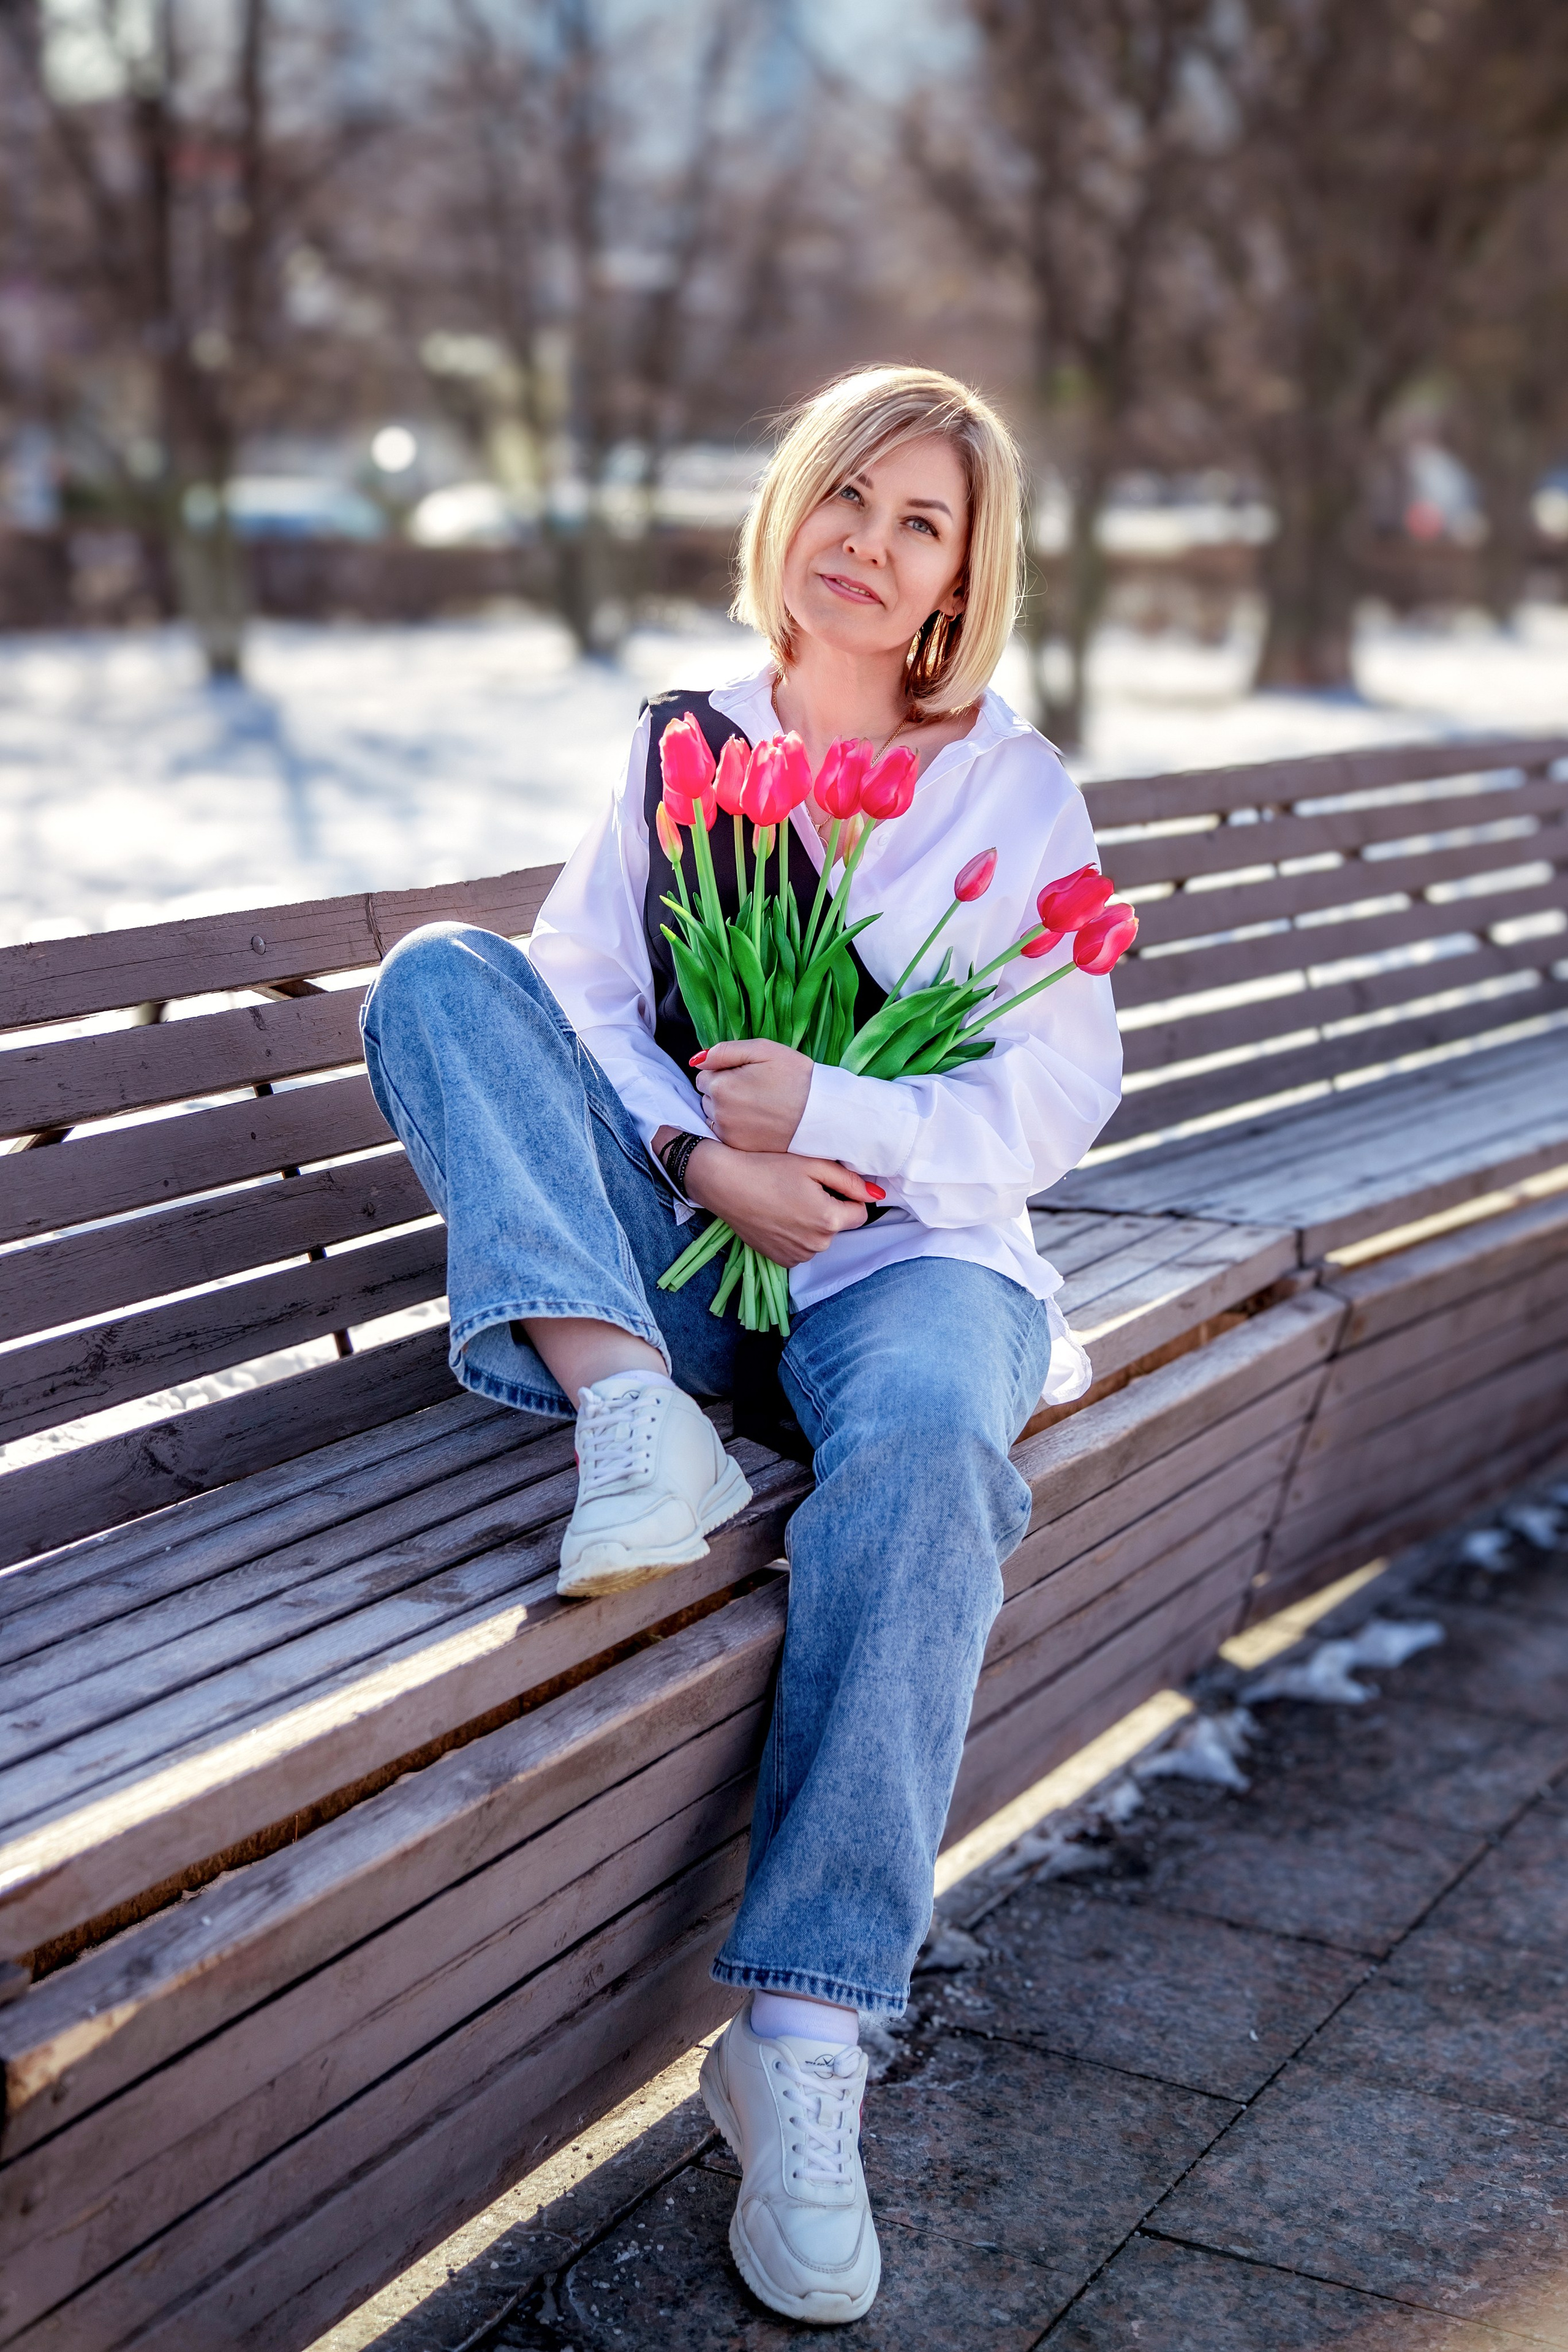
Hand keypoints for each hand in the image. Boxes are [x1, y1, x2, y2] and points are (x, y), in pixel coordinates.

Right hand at [684, 1139, 877, 1267]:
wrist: (725, 1184)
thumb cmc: (768, 1167)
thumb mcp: (813, 1165)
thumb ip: (850, 1181)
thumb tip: (877, 1194)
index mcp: (830, 1219)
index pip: (860, 1213)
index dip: (847, 1197)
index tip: (825, 1185)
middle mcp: (817, 1244)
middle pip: (839, 1226)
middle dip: (829, 1209)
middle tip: (801, 1189)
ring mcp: (798, 1256)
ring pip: (820, 1238)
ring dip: (812, 1224)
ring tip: (786, 1202)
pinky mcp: (782, 1261)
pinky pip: (802, 1249)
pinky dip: (796, 1236)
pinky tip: (778, 1217)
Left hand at [692, 1038, 812, 1153]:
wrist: (822, 1112)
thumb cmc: (796, 1077)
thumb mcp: (763, 1049)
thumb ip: (724, 1051)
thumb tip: (697, 1060)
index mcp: (721, 1085)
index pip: (703, 1076)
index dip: (724, 1072)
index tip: (747, 1074)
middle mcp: (719, 1112)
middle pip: (706, 1097)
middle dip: (723, 1091)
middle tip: (755, 1089)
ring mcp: (728, 1133)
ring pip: (714, 1116)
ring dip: (726, 1110)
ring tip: (757, 1106)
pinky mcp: (739, 1148)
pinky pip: (724, 1134)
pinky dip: (735, 1127)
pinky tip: (756, 1121)